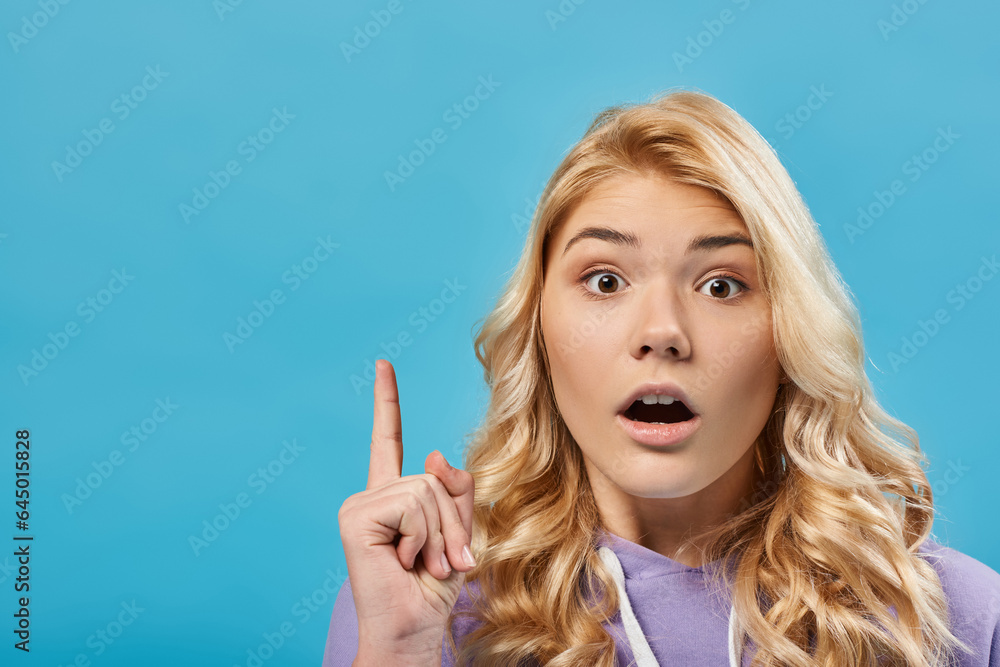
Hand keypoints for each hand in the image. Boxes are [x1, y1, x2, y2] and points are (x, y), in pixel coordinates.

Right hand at [339, 359, 475, 663]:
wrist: (413, 628)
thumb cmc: (435, 586)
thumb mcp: (460, 531)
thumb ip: (456, 489)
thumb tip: (433, 454)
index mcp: (393, 496)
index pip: (389, 440)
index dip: (387, 402)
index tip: (383, 364)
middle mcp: (372, 494)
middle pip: (432, 476)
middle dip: (452, 522)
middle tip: (443, 562)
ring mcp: (360, 504)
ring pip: (425, 490)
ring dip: (440, 534)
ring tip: (424, 565)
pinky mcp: (355, 517)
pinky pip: (411, 505)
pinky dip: (421, 537)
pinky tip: (403, 561)